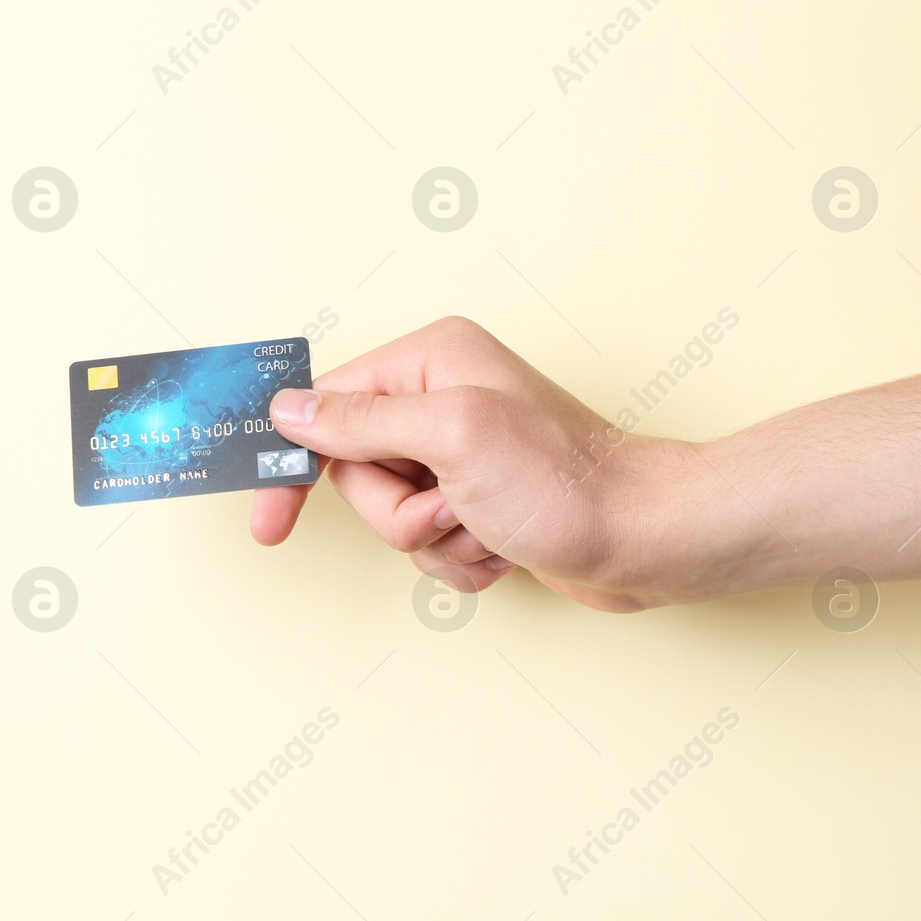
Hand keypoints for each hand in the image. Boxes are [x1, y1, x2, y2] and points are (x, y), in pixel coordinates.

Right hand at [251, 317, 701, 611]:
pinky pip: (430, 545)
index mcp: (431, 360)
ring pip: (392, 517)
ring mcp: (462, 453)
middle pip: (357, 472)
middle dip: (399, 512)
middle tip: (452, 506)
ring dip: (436, 541)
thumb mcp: (452, 436)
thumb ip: (362, 419)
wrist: (650, 540)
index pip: (326, 405)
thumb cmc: (566, 483)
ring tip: (490, 526)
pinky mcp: (481, 501)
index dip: (295, 464)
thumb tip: (290, 410)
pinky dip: (461, 560)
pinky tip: (505, 547)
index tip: (270, 521)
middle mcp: (443, 398)